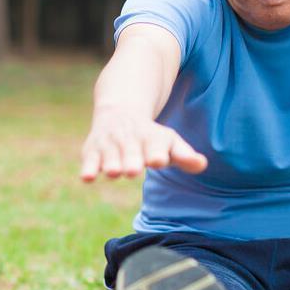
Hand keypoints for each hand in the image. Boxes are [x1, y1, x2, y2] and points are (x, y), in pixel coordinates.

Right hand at [80, 106, 207, 180]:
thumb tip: (202, 164)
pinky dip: (88, 167)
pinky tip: (87, 177)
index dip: (156, 153)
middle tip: (133, 170)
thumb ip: (184, 156)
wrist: (120, 113)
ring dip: (111, 163)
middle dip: (131, 160)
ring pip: (109, 155)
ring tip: (114, 172)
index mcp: (151, 138)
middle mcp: (129, 140)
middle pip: (130, 152)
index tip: (158, 160)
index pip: (154, 145)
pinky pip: (89, 160)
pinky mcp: (92, 151)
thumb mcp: (169, 142)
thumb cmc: (150, 137)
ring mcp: (109, 145)